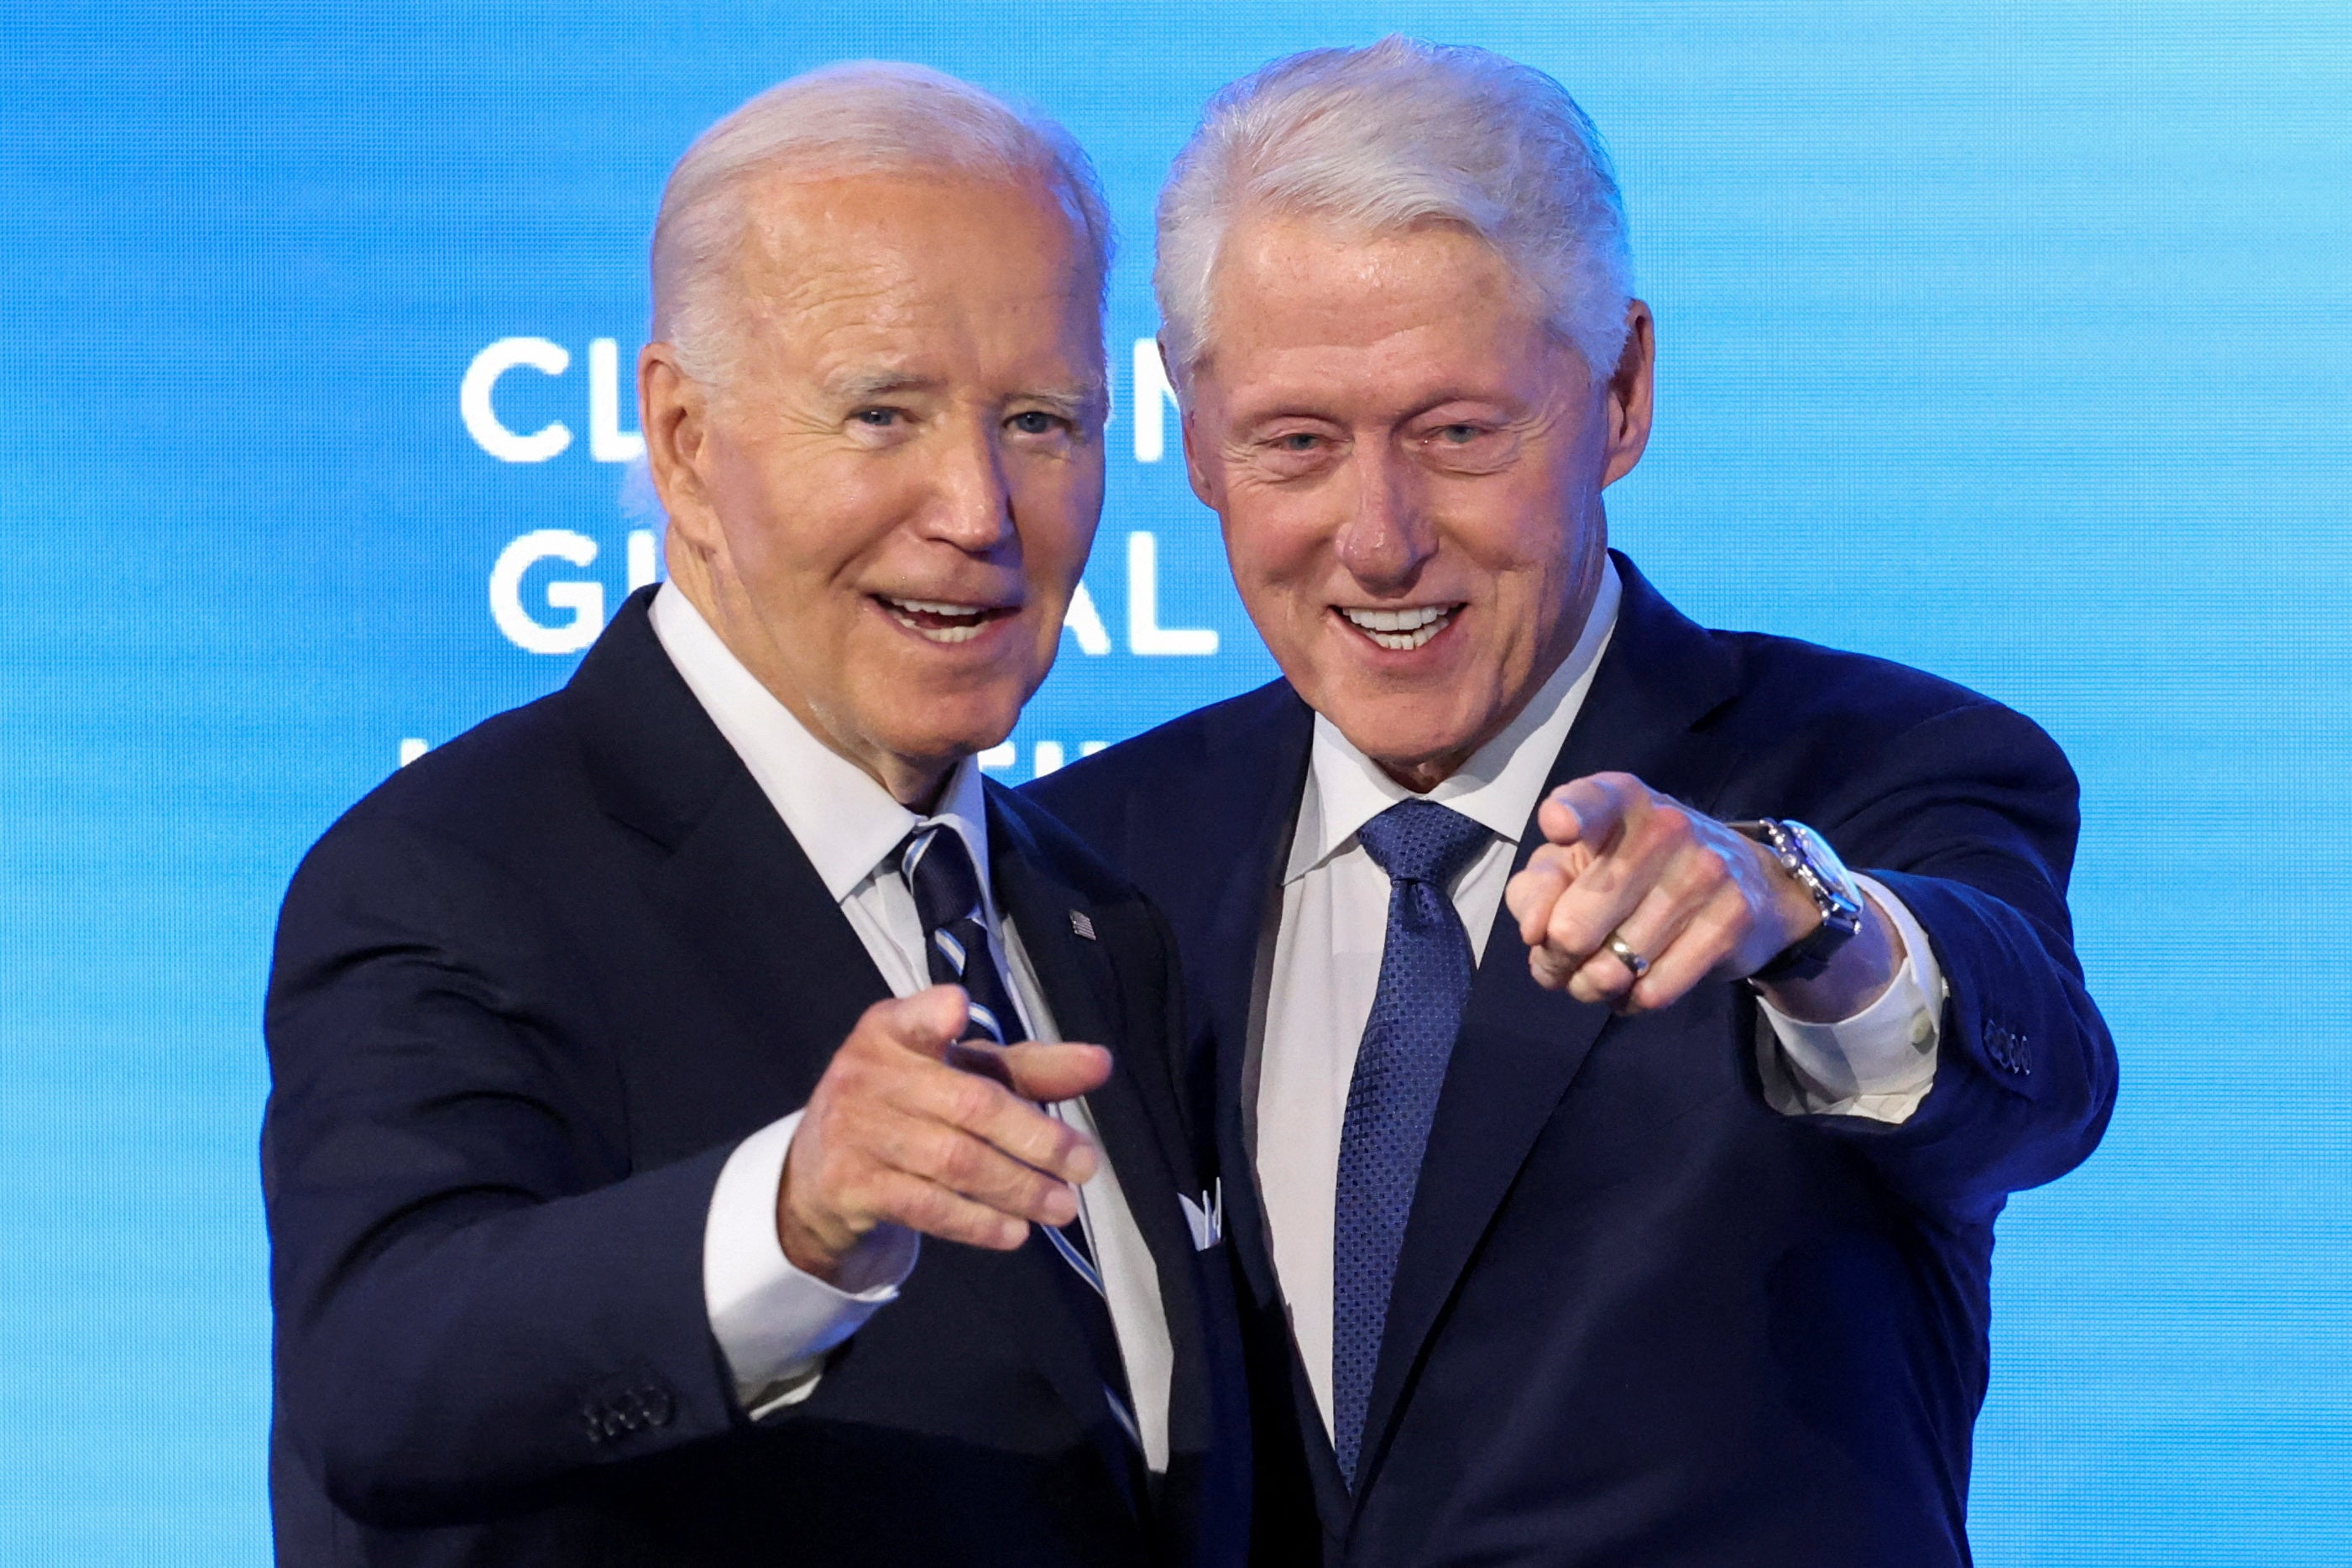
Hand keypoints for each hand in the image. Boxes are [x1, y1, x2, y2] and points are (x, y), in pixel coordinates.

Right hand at [776, 985, 1111, 1281]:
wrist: (818, 1174)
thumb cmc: (907, 1107)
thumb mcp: (960, 1075)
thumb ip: (1029, 1069)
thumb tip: (1101, 1063)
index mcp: (894, 1031)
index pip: (915, 1019)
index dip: (934, 1015)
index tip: (958, 1008)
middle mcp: (868, 1074)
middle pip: (968, 1104)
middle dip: (1036, 1138)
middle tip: (1085, 1165)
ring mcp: (855, 1132)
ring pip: (954, 1161)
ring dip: (1018, 1188)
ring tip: (1063, 1206)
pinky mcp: (851, 1186)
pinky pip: (927, 1207)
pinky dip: (978, 1222)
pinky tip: (1016, 1232)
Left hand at [1503, 772, 1836, 1013]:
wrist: (1752, 884)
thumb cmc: (1639, 869)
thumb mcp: (1581, 862)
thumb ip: (1537, 888)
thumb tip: (1534, 932)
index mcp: (1619, 799)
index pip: (1588, 800)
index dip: (1566, 816)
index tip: (1560, 830)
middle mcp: (1664, 828)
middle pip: (1572, 929)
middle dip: (1554, 961)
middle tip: (1561, 962)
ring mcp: (1703, 873)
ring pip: (1611, 970)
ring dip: (1590, 987)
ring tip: (1597, 975)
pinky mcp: (1730, 921)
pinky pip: (1654, 992)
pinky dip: (1631, 1002)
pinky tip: (1633, 986)